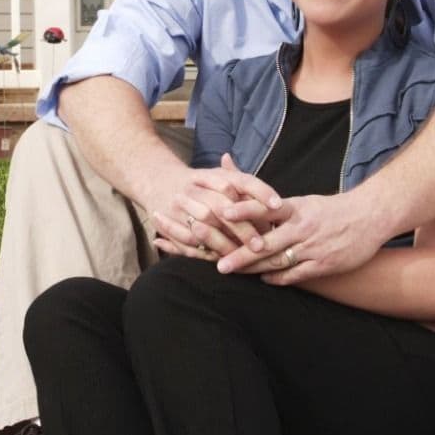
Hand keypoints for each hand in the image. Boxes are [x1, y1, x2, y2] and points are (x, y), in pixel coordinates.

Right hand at [146, 154, 278, 261]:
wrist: (156, 179)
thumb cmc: (200, 184)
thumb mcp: (221, 179)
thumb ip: (247, 190)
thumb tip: (278, 205)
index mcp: (211, 174)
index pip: (240, 180)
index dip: (260, 191)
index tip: (278, 205)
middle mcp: (195, 187)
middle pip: (222, 207)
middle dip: (242, 228)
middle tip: (260, 245)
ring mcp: (179, 204)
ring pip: (204, 227)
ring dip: (224, 244)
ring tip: (241, 257)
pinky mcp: (168, 221)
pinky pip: (187, 240)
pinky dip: (203, 251)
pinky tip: (220, 260)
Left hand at [216, 190, 390, 284]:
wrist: (369, 216)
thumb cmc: (331, 209)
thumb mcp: (304, 201)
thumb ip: (275, 204)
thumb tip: (248, 192)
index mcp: (296, 209)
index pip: (266, 209)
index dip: (244, 211)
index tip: (223, 213)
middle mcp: (301, 228)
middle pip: (266, 243)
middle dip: (241, 254)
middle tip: (219, 263)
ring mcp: (312, 248)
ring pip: (277, 261)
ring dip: (254, 269)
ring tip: (234, 272)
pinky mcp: (323, 264)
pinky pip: (296, 274)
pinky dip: (278, 278)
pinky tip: (264, 279)